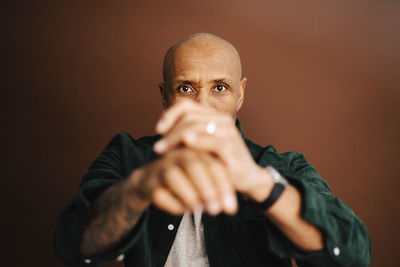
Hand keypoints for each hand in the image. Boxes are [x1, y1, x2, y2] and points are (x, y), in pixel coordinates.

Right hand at [128, 147, 237, 215]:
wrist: (149, 180)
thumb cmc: (184, 179)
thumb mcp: (202, 178)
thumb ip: (217, 187)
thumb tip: (230, 207)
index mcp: (196, 150)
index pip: (213, 164)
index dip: (224, 186)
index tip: (231, 208)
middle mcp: (178, 155)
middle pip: (194, 166)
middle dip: (207, 190)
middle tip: (216, 211)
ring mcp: (161, 167)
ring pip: (174, 177)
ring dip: (189, 196)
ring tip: (201, 210)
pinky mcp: (148, 182)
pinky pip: (159, 193)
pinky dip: (173, 204)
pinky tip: (184, 211)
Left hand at [153, 100, 272, 200]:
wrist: (247, 178)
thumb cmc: (219, 163)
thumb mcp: (201, 147)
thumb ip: (185, 137)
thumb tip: (161, 130)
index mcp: (214, 117)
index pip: (187, 106)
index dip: (169, 114)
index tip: (158, 130)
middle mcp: (222, 120)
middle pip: (189, 118)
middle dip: (169, 131)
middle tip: (156, 147)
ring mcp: (229, 133)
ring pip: (197, 127)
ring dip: (175, 138)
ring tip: (161, 150)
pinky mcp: (233, 148)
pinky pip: (212, 141)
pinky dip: (196, 142)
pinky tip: (184, 145)